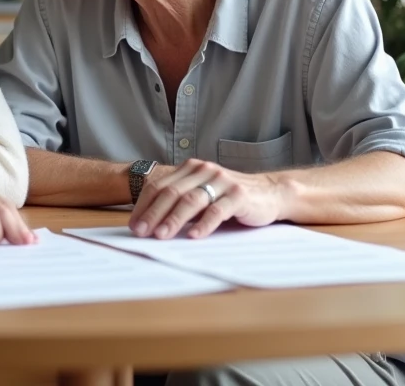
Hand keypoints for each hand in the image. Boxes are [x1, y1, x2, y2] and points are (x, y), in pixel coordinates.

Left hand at [129, 159, 282, 238]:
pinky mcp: (239, 194)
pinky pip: (217, 210)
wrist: (270, 193)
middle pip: (172, 192)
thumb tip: (150, 224)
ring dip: (174, 219)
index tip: (134, 225)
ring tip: (161, 236)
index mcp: (190, 168)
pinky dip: (203, 224)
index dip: (144, 205)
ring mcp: (222, 181)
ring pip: (191, 200)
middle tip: (141, 232)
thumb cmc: (230, 198)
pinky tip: (193, 236)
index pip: (160, 185)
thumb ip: (181, 203)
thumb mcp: (203, 195)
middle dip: (153, 214)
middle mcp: (204, 170)